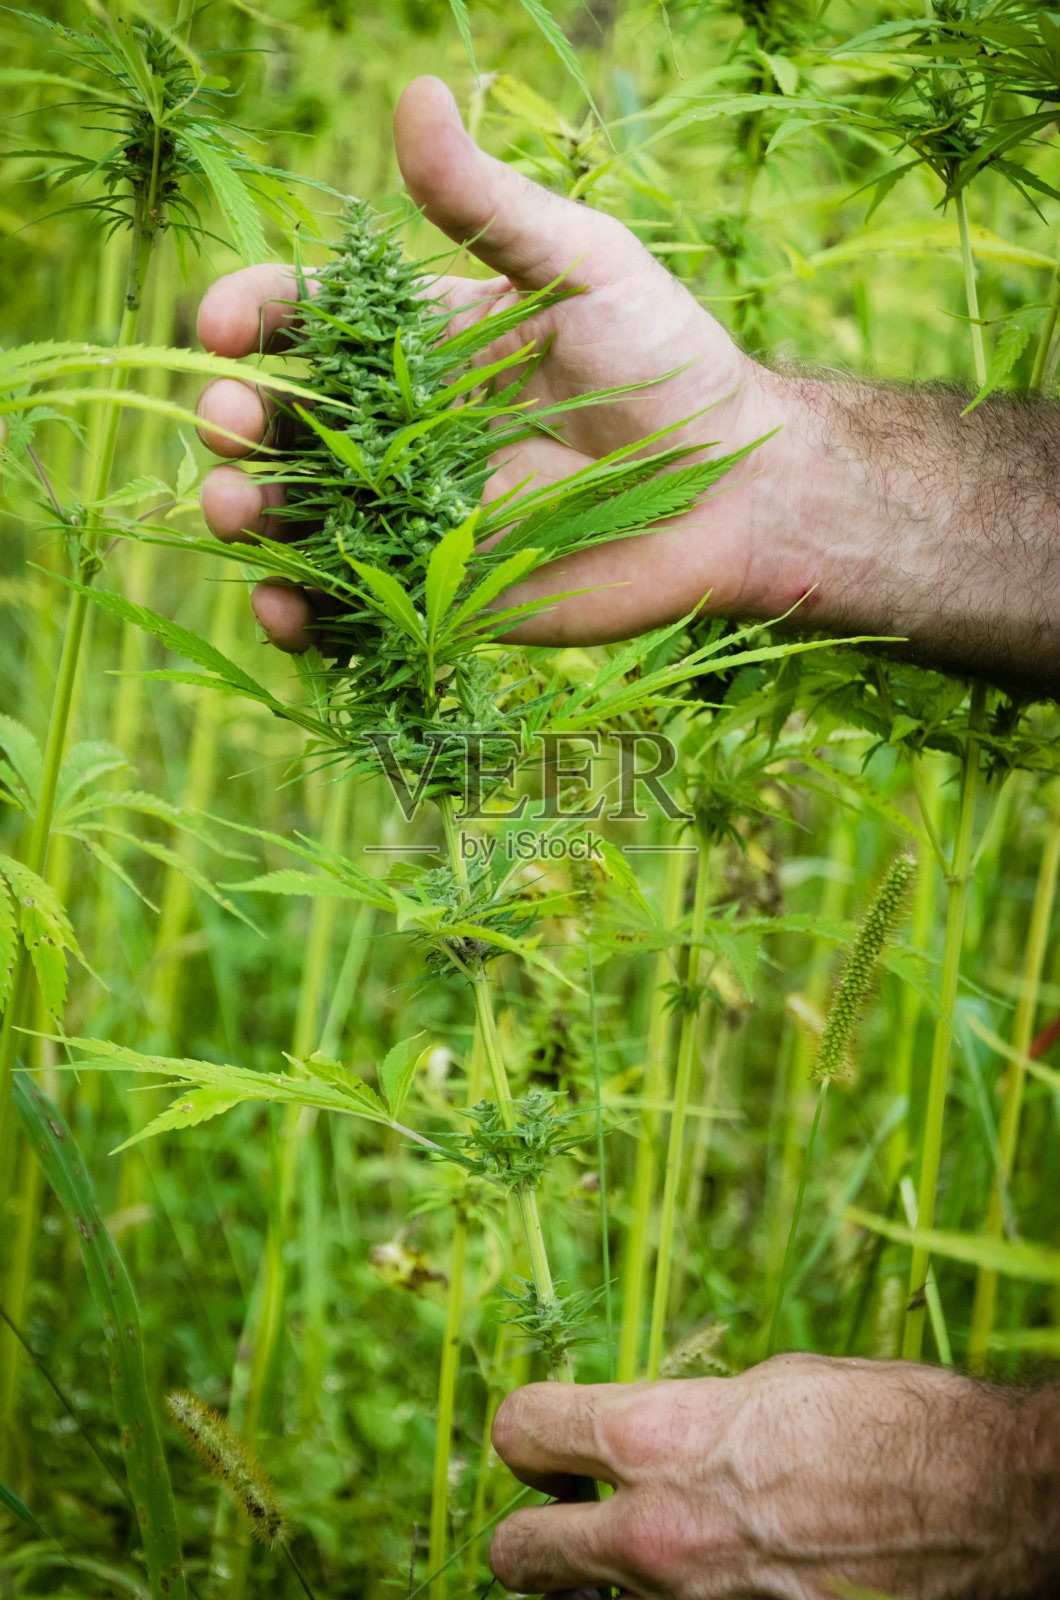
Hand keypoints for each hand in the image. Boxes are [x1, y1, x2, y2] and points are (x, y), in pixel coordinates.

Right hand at [195, 75, 795, 652]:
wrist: (737, 488)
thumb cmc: (670, 361)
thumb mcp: (583, 265)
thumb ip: (489, 205)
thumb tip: (413, 93)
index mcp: (421, 340)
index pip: (310, 319)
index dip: (251, 317)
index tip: (223, 327)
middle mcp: (402, 428)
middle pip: (285, 423)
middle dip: (234, 419)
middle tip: (229, 425)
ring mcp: (416, 514)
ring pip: (302, 518)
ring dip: (249, 514)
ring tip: (237, 508)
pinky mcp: (442, 593)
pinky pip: (353, 610)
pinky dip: (304, 616)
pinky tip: (285, 610)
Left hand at [488, 1353, 1056, 1598]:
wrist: (989, 1505)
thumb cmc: (887, 1424)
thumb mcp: (770, 1386)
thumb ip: (684, 1418)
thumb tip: (644, 1440)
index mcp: (658, 1438)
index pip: (520, 1431)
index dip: (527, 1436)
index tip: (549, 1445)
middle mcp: (658, 1535)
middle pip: (513, 1553)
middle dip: (533, 1533)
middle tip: (574, 1516)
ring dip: (607, 1582)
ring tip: (664, 1553)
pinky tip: (732, 1580)